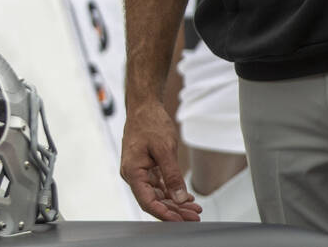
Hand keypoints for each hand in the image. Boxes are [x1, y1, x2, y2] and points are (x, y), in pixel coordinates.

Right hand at [120, 98, 200, 220]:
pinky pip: (159, 185)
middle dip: (175, 211)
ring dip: (175, 203)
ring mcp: (139, 171)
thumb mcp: (165, 149)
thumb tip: (180, 198)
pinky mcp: (146, 167)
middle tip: (194, 216)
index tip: (181, 221)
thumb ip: (172, 175)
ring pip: (158, 194)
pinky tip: (186, 197)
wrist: (144, 105)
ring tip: (194, 209)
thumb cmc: (149, 122)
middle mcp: (133, 174)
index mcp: (132, 171)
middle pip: (154, 201)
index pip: (147, 202)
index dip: (164, 214)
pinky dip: (172, 191)